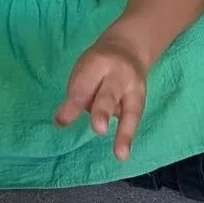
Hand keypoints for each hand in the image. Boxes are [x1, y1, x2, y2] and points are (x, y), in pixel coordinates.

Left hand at [55, 31, 148, 160]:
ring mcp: (134, 88)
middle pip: (110, 94)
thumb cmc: (98, 66)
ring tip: (120, 153)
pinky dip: (128, 135)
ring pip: (131, 110)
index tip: (61, 122)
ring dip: (125, 132)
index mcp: (98, 63)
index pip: (84, 86)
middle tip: (99, 129)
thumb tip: (62, 123)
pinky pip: (135, 119)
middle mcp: (119, 75)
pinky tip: (123, 151)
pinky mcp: (143, 100)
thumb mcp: (84, 71)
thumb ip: (77, 95)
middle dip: (104, 112)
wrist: (129, 48)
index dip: (73, 106)